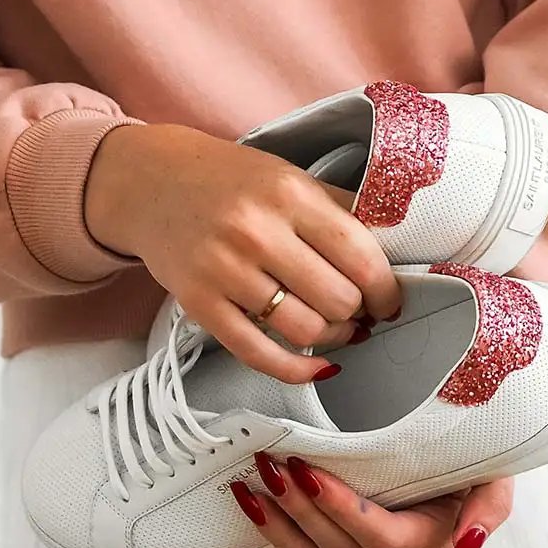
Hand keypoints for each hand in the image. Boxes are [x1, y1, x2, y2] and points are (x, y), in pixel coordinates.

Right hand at [82, 122, 401, 383]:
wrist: (151, 182)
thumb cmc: (231, 180)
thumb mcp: (289, 177)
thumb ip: (339, 210)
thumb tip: (395, 252)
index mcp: (288, 194)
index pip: (361, 257)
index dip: (387, 289)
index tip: (390, 300)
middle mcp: (256, 231)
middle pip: (337, 299)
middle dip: (358, 313)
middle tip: (359, 311)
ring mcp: (224, 271)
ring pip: (304, 331)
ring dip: (333, 339)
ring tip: (336, 329)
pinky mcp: (200, 305)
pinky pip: (258, 354)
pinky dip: (296, 370)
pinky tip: (315, 365)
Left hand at [225, 454, 515, 547]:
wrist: (462, 443)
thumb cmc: (476, 448)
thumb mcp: (496, 469)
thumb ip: (490, 507)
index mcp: (436, 543)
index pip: (379, 537)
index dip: (340, 509)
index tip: (306, 471)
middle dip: (299, 511)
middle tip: (268, 468)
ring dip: (279, 533)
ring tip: (250, 492)